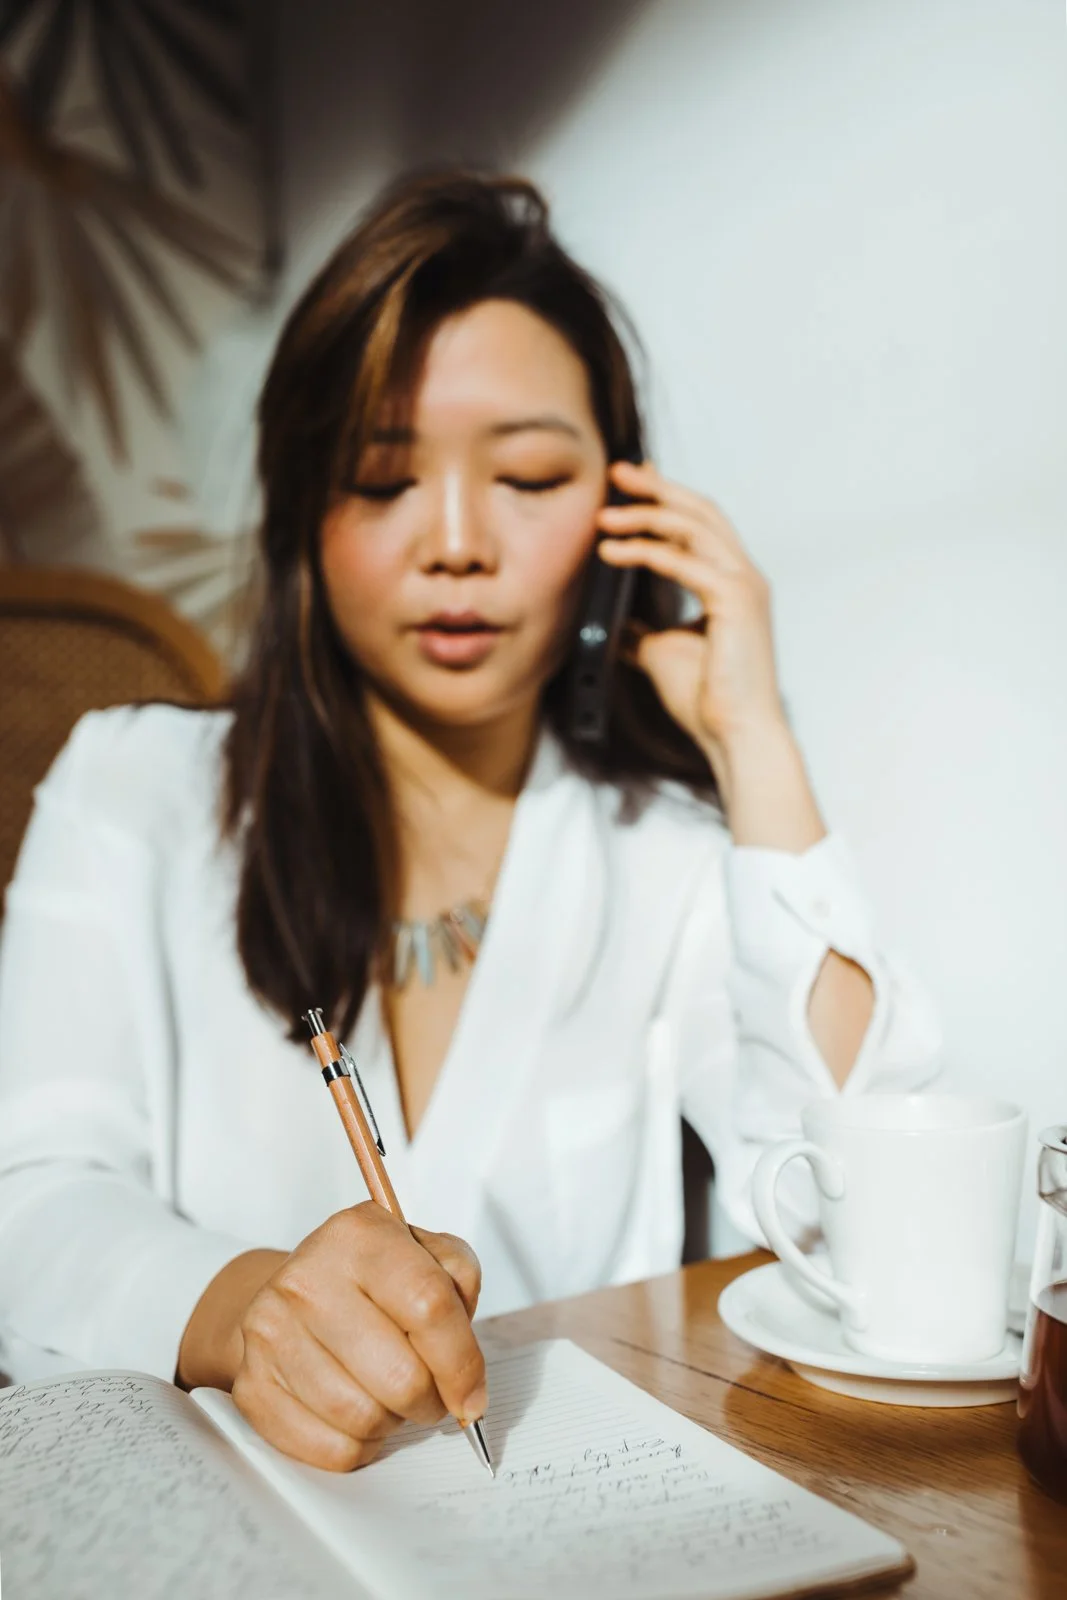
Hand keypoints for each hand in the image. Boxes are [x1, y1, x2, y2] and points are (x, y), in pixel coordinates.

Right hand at [183, 1204, 485, 1471]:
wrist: (287, 1295)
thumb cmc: (367, 1281)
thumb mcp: (421, 1253)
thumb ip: (457, 1282)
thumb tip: (466, 1365)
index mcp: (358, 1235)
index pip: (429, 1305)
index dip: (463, 1362)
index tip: (473, 1394)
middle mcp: (307, 1280)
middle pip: (401, 1375)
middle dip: (431, 1400)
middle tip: (431, 1394)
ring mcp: (272, 1334)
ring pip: (365, 1418)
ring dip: (393, 1422)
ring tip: (390, 1397)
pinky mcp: (252, 1387)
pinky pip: (330, 1449)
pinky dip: (359, 1445)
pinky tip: (358, 1415)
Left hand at [596, 459, 787, 775]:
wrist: (735, 736)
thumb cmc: (708, 701)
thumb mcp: (660, 653)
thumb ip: (640, 631)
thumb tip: (610, 622)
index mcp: (732, 584)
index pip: (700, 524)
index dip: (667, 497)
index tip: (633, 481)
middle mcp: (744, 576)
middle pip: (699, 511)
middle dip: (657, 487)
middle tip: (617, 472)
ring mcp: (744, 586)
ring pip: (693, 527)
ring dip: (645, 514)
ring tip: (604, 514)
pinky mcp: (735, 601)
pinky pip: (684, 561)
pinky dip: (645, 552)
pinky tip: (612, 552)